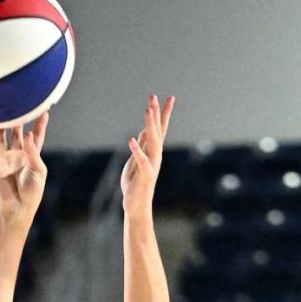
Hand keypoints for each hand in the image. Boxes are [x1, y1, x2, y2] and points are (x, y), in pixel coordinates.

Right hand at [0, 114, 48, 219]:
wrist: (16, 206)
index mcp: (30, 156)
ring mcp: (3, 159)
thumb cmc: (31, 192)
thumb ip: (33, 153)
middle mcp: (16, 155)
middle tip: (17, 104)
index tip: (43, 110)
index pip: (35, 137)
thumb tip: (27, 135)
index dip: (39, 124)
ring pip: (0, 137)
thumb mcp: (38, 171)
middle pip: (16, 132)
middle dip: (17, 119)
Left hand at [120, 93, 174, 216]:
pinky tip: (131, 139)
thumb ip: (141, 146)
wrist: (137, 205)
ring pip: (153, 142)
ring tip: (147, 110)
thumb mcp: (136, 160)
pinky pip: (141, 160)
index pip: (160, 129)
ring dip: (150, 126)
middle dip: (156, 113)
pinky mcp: (145, 175)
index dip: (164, 113)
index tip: (169, 97)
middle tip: (154, 96)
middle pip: (157, 131)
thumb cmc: (136, 184)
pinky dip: (137, 150)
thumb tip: (144, 131)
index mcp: (153, 151)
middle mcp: (156, 155)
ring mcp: (152, 164)